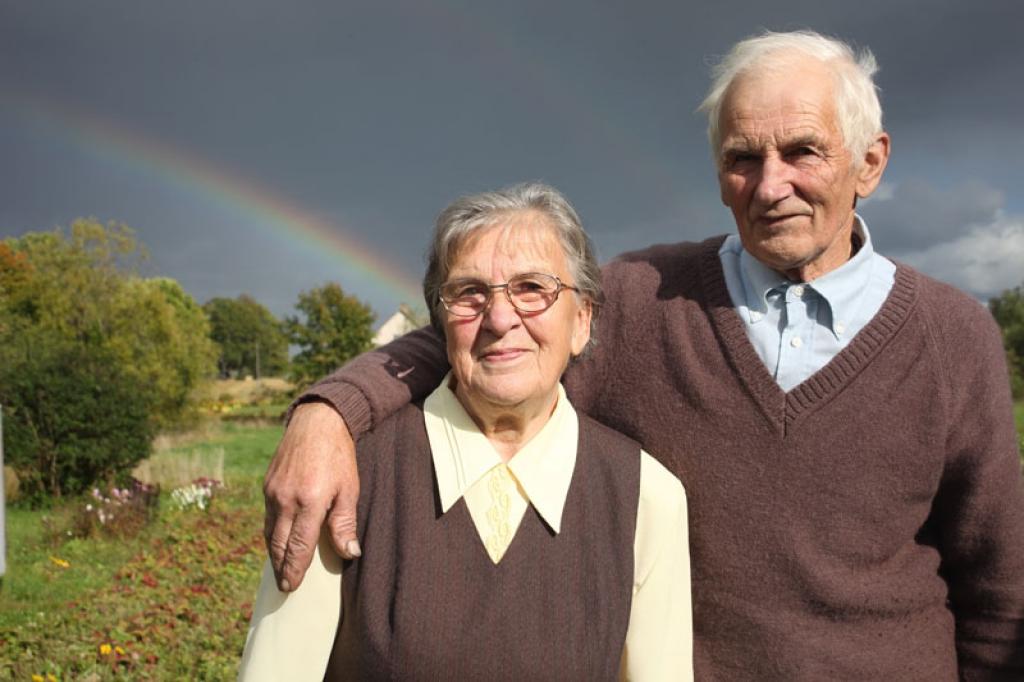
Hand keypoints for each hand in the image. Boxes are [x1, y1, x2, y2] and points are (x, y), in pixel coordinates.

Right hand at [263, 401, 360, 591]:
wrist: (317, 422)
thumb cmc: (339, 456)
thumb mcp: (349, 489)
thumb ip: (345, 523)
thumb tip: (349, 553)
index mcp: (309, 502)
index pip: (298, 547)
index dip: (294, 569)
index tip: (291, 588)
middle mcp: (285, 499)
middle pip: (279, 544)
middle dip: (280, 568)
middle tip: (284, 587)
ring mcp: (272, 492)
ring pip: (270, 532)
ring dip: (273, 553)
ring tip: (279, 570)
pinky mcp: (267, 485)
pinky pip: (268, 517)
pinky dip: (271, 533)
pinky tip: (277, 541)